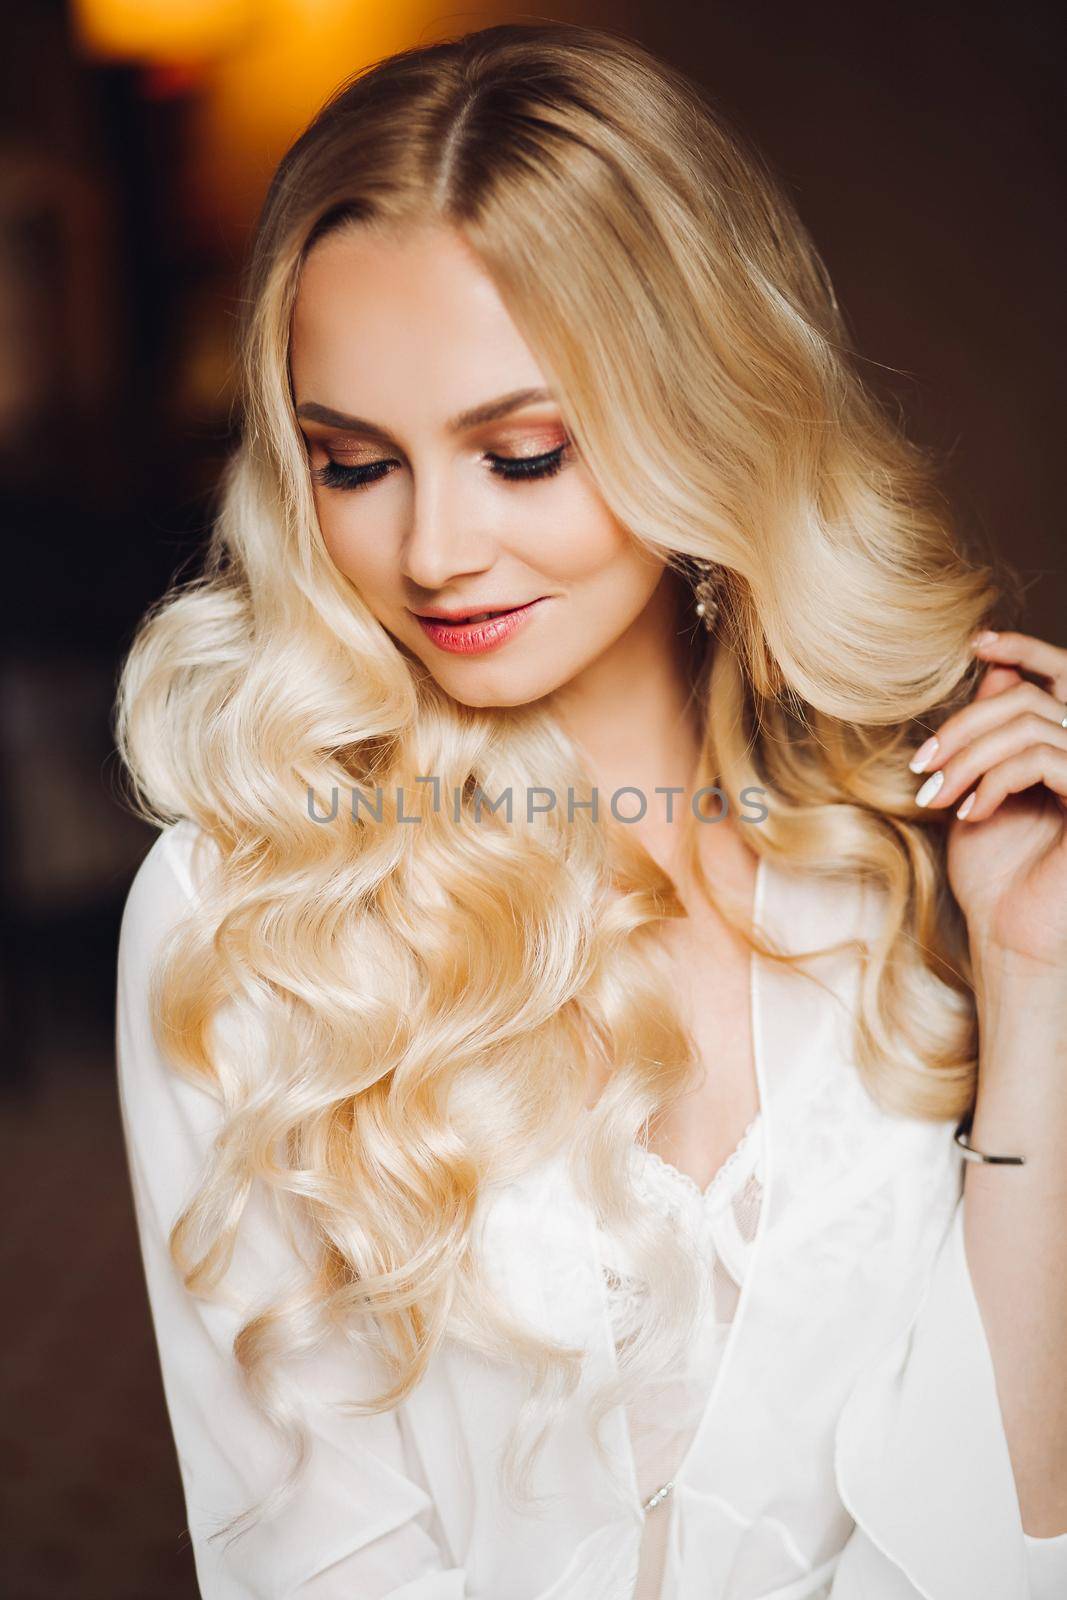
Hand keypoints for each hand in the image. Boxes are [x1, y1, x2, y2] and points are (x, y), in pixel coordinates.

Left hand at [907, 630, 1066, 973]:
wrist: (1009, 938)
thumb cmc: (994, 873)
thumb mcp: (978, 790)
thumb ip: (989, 734)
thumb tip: (993, 671)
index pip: (1061, 677)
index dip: (1025, 649)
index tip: (977, 643)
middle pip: (1028, 697)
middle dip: (964, 724)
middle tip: (923, 763)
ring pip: (1027, 725)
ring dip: (967, 756)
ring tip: (935, 795)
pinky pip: (1041, 758)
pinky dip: (993, 779)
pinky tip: (970, 812)